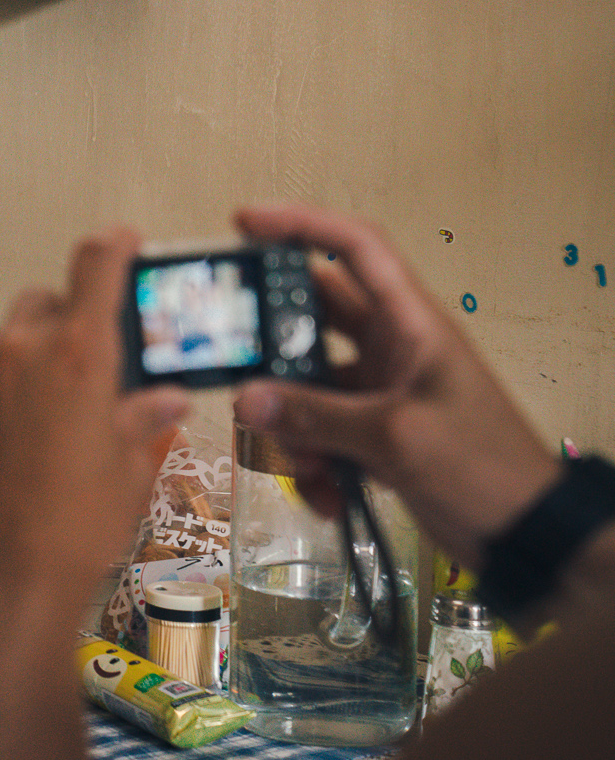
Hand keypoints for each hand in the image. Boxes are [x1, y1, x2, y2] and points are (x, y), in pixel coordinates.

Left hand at [0, 228, 189, 594]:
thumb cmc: (77, 528)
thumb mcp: (130, 472)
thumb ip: (145, 421)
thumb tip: (165, 399)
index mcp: (77, 353)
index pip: (95, 264)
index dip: (115, 246)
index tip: (124, 243)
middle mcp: (17, 350)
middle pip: (44, 301)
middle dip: (69, 316)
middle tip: (92, 356)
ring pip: (1, 339)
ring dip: (26, 354)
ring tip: (49, 404)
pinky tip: (11, 436)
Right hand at [231, 203, 555, 565]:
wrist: (525, 535)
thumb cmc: (480, 466)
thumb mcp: (396, 437)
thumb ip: (317, 416)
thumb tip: (244, 401)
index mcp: (410, 324)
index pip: (356, 249)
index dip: (301, 225)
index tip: (243, 224)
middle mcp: (390, 348)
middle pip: (312, 320)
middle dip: (272, 353)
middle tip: (234, 368)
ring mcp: (378, 391)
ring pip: (306, 386)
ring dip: (292, 426)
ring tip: (304, 468)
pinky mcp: (371, 433)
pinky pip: (319, 432)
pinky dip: (314, 463)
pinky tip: (327, 496)